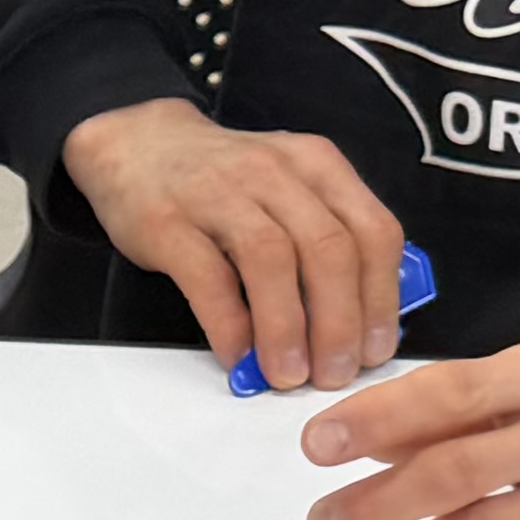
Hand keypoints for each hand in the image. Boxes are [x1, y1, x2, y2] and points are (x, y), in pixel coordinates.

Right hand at [61, 96, 408, 391]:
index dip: (381, 298)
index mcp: (317, 166)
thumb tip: (361, 319)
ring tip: (289, 375)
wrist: (138, 145)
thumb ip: (329, 238)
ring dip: (287, 328)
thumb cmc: (223, 181)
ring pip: (273, 260)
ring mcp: (219, 193)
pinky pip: (209, 278)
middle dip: (340, 322)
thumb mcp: (289, 189)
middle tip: (336, 373)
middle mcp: (275, 173)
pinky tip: (237, 356)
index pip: (373, 231)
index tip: (376, 349)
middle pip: (329, 248)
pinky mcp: (169, 221)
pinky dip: (229, 325)